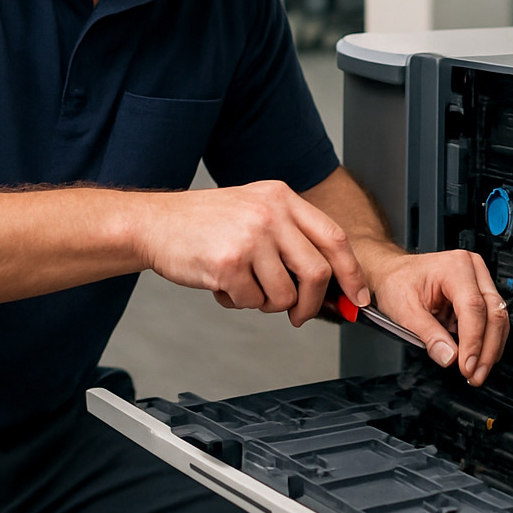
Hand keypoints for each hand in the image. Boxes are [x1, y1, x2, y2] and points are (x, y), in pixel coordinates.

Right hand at [135, 181, 371, 325]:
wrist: (155, 224)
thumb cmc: (204, 223)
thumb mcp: (255, 210)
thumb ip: (291, 237)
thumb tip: (330, 279)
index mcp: (281, 197)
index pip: (334, 237)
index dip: (351, 272)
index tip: (358, 296)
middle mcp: (270, 213)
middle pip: (317, 271)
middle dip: (312, 303)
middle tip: (299, 315)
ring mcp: (250, 237)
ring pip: (284, 294)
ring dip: (267, 303)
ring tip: (245, 287)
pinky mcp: (229, 263)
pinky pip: (252, 301)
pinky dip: (240, 302)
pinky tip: (223, 285)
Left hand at [364, 245, 507, 385]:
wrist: (393, 273)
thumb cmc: (397, 282)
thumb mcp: (405, 310)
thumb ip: (429, 335)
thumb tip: (449, 357)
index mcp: (455, 267)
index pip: (473, 307)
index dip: (473, 341)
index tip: (467, 366)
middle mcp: (473, 270)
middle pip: (493, 313)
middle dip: (487, 349)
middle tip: (475, 374)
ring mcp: (479, 281)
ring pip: (497, 318)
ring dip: (490, 348)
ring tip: (476, 371)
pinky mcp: (479, 294)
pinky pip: (491, 319)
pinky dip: (486, 341)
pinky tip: (477, 358)